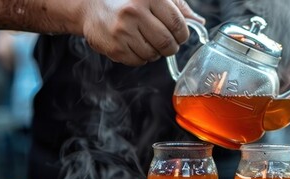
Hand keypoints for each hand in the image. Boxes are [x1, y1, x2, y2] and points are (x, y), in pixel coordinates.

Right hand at [80, 0, 204, 65]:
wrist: (90, 7)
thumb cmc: (127, 1)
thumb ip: (177, 8)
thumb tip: (199, 22)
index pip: (178, 24)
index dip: (182, 34)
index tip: (179, 35)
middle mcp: (135, 12)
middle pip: (167, 43)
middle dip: (170, 47)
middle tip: (165, 42)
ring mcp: (123, 31)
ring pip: (153, 55)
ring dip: (154, 52)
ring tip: (145, 41)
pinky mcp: (114, 47)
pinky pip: (139, 62)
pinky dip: (141, 58)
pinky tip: (133, 45)